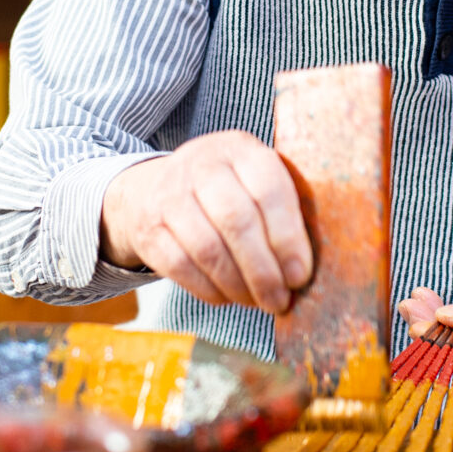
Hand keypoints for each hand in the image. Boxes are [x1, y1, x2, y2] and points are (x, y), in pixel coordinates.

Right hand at [100, 130, 313, 314]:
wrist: (153, 187)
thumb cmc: (226, 191)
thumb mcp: (254, 179)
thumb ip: (283, 210)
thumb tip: (304, 269)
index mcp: (241, 149)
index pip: (269, 191)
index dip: (287, 238)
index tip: (300, 275)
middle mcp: (203, 164)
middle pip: (237, 221)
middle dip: (263, 270)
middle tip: (279, 299)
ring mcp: (169, 194)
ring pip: (208, 249)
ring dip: (238, 285)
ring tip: (257, 302)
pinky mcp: (148, 227)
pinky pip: (180, 266)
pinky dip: (208, 290)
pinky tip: (227, 297)